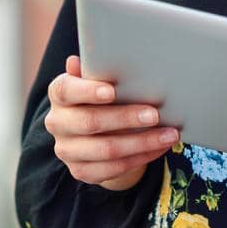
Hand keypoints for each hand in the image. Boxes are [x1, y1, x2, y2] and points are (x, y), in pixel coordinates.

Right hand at [46, 55, 178, 190]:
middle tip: (155, 114)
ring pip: (107, 150)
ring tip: (169, 134)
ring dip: (142, 142)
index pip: (67, 91)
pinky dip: (141, 157)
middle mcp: (57, 122)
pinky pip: (114, 168)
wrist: (94, 132)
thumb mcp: (99, 80)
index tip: (112, 90)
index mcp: (59, 93)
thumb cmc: (100, 97)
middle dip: (126, 118)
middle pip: (90, 122)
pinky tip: (160, 147)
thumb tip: (90, 57)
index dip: (87, 91)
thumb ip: (97, 69)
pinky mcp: (80, 171)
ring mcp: (66, 150)